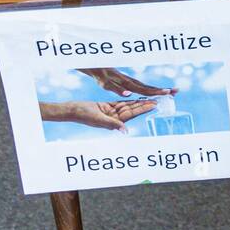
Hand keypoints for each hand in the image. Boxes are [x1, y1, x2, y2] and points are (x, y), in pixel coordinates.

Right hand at [39, 99, 156, 130]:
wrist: (72, 110)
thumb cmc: (83, 115)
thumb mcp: (98, 119)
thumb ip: (112, 124)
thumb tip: (125, 130)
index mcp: (114, 122)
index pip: (132, 114)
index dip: (143, 109)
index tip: (154, 105)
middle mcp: (115, 118)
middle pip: (133, 110)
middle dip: (145, 106)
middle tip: (158, 100)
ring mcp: (111, 113)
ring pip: (128, 106)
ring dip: (139, 103)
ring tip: (151, 99)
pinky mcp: (107, 107)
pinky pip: (121, 104)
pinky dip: (129, 101)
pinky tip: (137, 99)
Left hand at [77, 68, 178, 97]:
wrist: (98, 67)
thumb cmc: (101, 76)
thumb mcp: (106, 84)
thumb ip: (117, 89)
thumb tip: (129, 94)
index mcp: (128, 84)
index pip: (144, 89)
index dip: (156, 92)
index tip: (167, 93)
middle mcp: (132, 82)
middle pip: (150, 87)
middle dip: (163, 90)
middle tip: (176, 91)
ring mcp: (133, 81)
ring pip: (148, 86)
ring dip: (160, 89)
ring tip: (172, 92)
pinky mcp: (131, 82)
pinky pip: (144, 87)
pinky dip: (152, 89)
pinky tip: (157, 92)